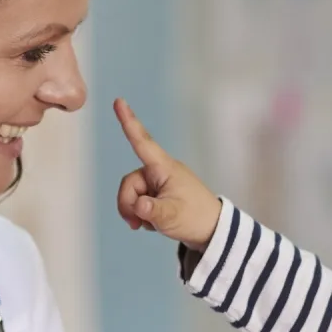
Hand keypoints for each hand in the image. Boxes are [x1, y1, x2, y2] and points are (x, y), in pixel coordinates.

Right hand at [113, 98, 222, 247]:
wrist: (212, 230)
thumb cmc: (196, 218)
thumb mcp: (172, 217)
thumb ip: (152, 211)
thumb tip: (138, 206)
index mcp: (164, 168)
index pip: (142, 142)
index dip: (129, 122)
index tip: (119, 101)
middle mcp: (160, 172)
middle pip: (129, 183)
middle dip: (128, 204)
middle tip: (136, 224)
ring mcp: (159, 183)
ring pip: (132, 194)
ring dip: (135, 211)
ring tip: (148, 224)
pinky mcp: (159, 195)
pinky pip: (139, 202)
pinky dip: (142, 214)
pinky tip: (154, 223)